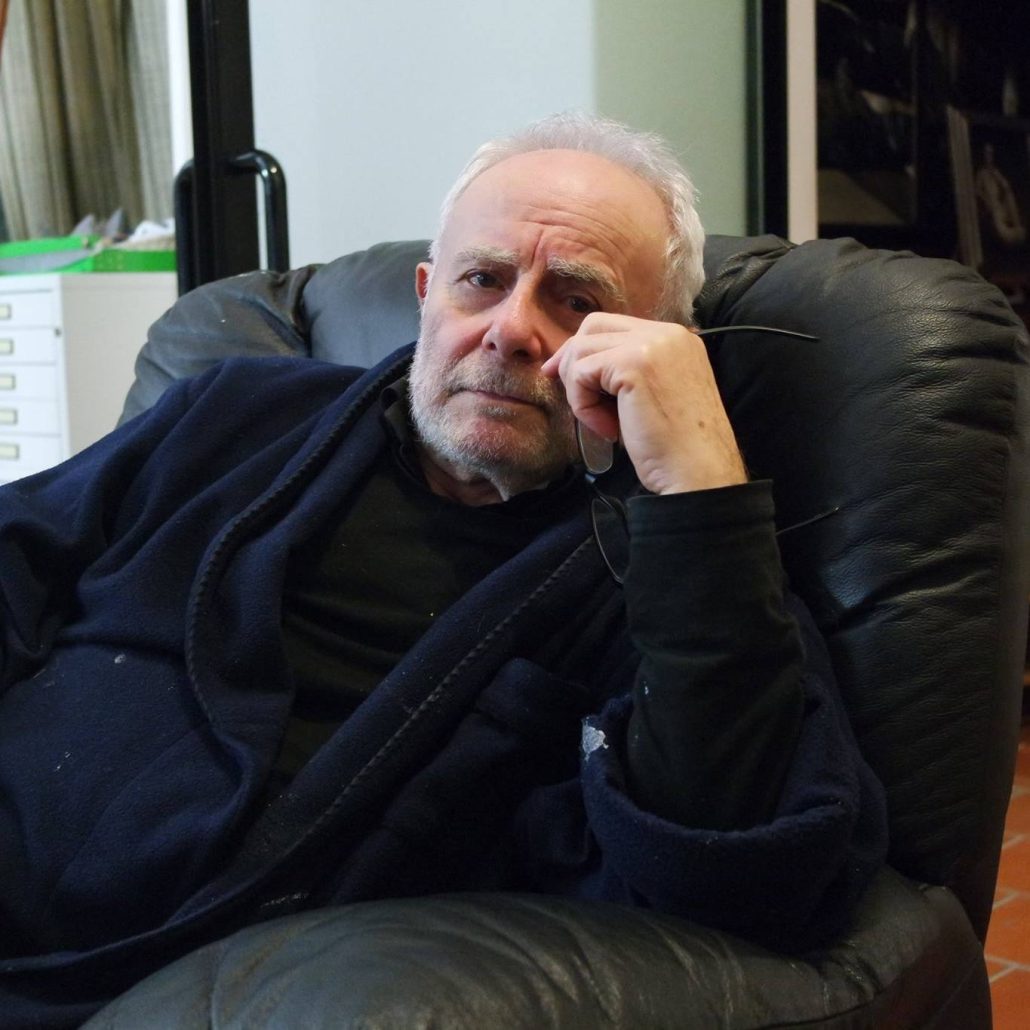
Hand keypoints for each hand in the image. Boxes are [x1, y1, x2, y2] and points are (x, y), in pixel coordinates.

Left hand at [541, 313, 746, 494]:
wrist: (699, 471)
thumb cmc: (676, 447)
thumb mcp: (653, 395)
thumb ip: (628, 372)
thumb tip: (579, 364)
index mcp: (676, 339)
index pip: (615, 326)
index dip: (585, 350)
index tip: (568, 378)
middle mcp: (667, 333)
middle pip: (594, 325)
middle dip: (570, 358)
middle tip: (567, 393)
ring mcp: (652, 344)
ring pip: (582, 350)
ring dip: (580, 391)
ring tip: (602, 424)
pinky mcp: (634, 364)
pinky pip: (582, 373)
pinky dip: (583, 404)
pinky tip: (607, 429)